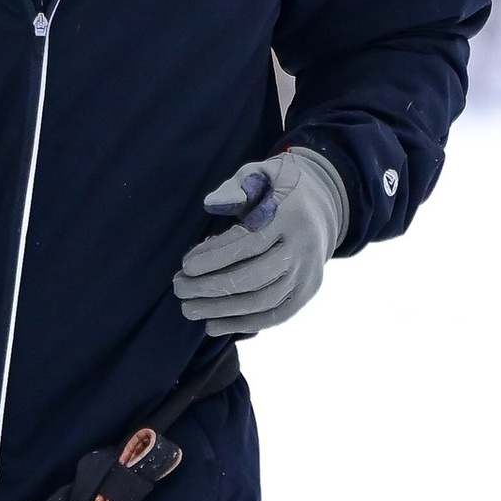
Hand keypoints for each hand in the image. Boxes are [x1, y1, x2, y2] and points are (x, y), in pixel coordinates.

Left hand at [174, 147, 345, 337]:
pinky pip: (277, 315)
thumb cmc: (277, 189)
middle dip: (211, 287)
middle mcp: (304, 247)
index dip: (214, 257)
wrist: (321, 206)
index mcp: (291, 214)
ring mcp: (310, 272)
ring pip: (264, 301)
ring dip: (222, 310)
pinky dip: (244, 324)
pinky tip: (214, 326)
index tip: (186, 265)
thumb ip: (236, 187)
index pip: (249, 242)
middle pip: (254, 277)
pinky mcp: (308, 290)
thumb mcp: (261, 174)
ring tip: (189, 309)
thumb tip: (211, 204)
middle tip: (179, 288)